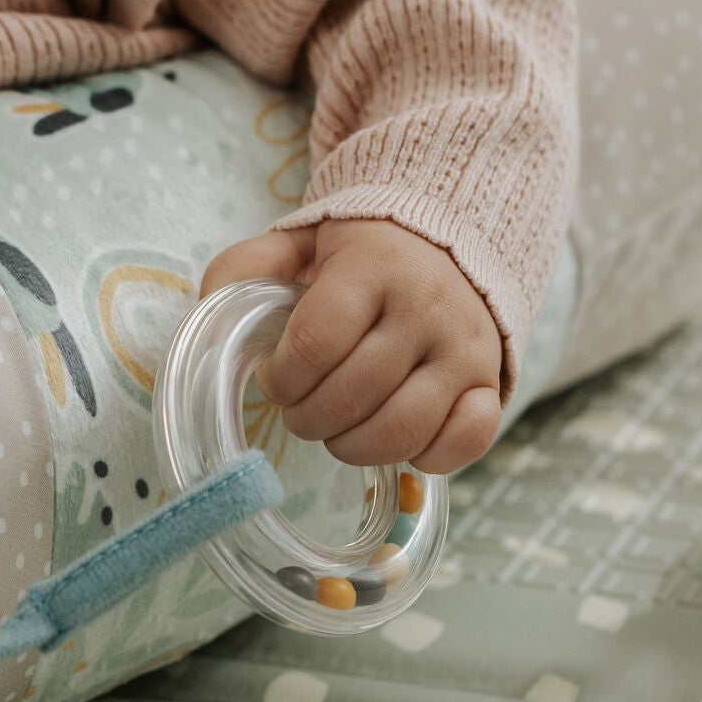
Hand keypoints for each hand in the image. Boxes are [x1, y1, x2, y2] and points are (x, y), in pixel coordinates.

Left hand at [198, 219, 505, 475]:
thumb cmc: (360, 259)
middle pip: (352, 395)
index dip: (283, 378)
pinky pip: (463, 443)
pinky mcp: (490, 383)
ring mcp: (465, 348)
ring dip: (354, 447)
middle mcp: (426, 306)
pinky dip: (425, 457)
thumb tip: (210, 307)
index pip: (316, 343)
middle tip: (302, 409)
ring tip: (339, 429)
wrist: (450, 245)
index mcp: (373, 267)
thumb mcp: (299, 245)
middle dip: (309, 418)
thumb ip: (246, 269)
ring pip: (402, 429)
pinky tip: (397, 440)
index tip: (277, 379)